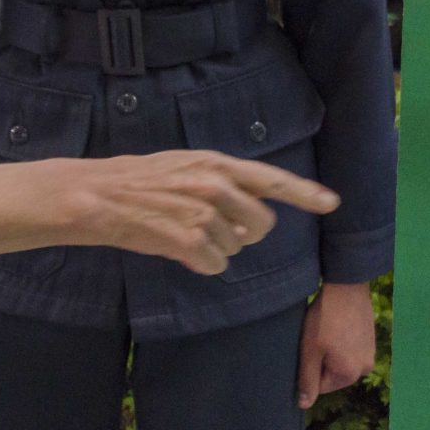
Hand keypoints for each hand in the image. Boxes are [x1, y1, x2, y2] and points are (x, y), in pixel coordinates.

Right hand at [57, 152, 337, 277]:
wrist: (96, 196)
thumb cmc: (137, 182)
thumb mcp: (183, 167)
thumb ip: (221, 184)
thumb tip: (250, 217)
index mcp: (216, 163)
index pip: (270, 178)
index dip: (304, 193)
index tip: (332, 202)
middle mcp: (215, 185)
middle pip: (261, 225)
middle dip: (244, 234)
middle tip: (211, 229)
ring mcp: (203, 213)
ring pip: (234, 248)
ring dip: (212, 249)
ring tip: (179, 231)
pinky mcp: (189, 241)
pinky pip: (214, 265)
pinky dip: (197, 263)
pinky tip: (174, 248)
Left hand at [297, 281, 375, 409]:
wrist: (347, 285)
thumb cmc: (325, 319)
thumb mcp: (310, 350)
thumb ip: (307, 380)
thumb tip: (304, 405)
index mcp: (349, 375)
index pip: (321, 386)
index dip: (308, 368)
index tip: (305, 349)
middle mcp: (365, 369)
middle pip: (332, 374)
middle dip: (320, 359)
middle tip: (314, 338)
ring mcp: (370, 353)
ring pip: (340, 360)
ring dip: (329, 350)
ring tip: (325, 330)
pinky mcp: (370, 340)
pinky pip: (349, 349)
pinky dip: (339, 341)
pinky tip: (334, 325)